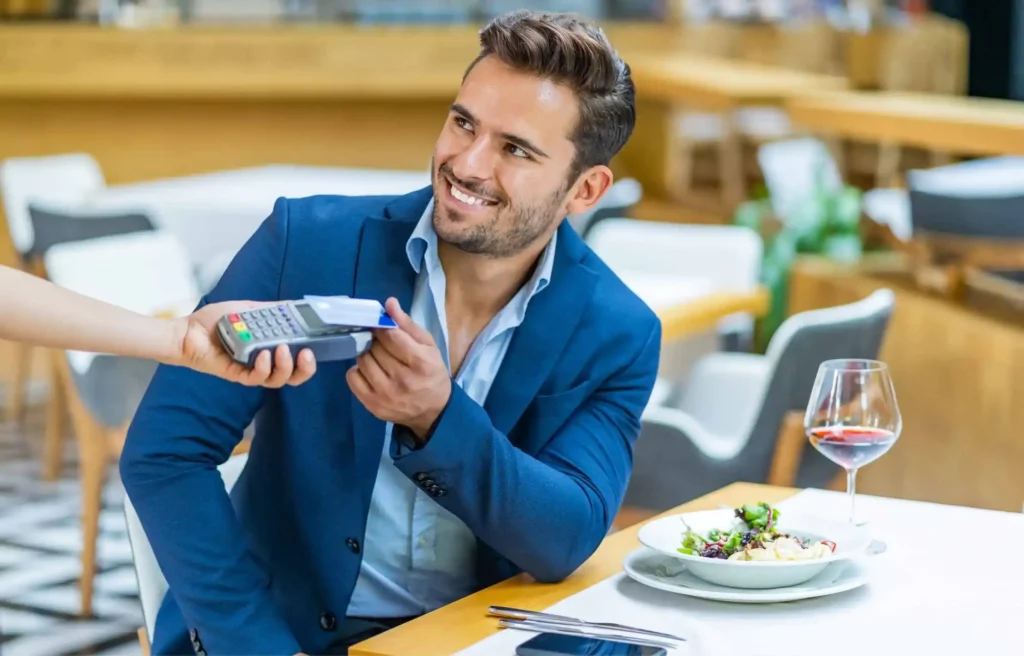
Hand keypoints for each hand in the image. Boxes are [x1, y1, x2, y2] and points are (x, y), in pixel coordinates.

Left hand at [168, 300, 316, 386]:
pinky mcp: (237, 375)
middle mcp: (264, 363)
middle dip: (305, 369)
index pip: (297, 360)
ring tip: (282, 350)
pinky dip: (262, 368)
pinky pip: (255, 378)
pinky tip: (263, 354)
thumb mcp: (247, 308)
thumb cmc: (215, 321)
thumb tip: (293, 305)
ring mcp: (251, 370)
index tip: (315, 344)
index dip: (309, 358)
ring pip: (277, 380)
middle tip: (306, 354)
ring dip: (284, 367)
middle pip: (293, 376)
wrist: (188, 330)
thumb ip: (269, 309)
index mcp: (270, 348)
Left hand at [346, 297, 450, 438]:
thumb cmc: (431, 373)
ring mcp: (385, 394)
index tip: (382, 328)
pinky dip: (358, 371)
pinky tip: (370, 372)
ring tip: (378, 359)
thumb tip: (389, 303)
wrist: (433, 410)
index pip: (390, 335)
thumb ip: (408, 325)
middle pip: (375, 348)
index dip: (382, 327)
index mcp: (420, 362)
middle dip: (377, 343)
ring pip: (362, 360)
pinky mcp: (372, 405)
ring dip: (368, 356)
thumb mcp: (428, 346)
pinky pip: (352, 378)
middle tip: (384, 347)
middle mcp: (402, 379)